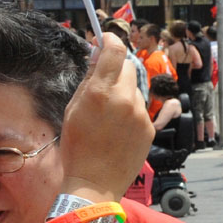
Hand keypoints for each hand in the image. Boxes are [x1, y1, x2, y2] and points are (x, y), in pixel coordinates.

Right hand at [58, 33, 152, 200]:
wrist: (94, 183)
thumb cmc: (77, 148)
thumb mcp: (73, 109)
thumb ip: (89, 80)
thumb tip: (97, 55)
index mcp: (101, 93)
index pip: (114, 51)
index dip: (109, 40)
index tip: (104, 39)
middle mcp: (124, 99)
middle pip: (127, 67)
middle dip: (116, 69)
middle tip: (103, 83)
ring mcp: (140, 114)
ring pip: (134, 89)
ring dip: (123, 93)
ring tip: (108, 116)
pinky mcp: (149, 128)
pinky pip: (140, 109)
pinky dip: (130, 112)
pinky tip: (117, 130)